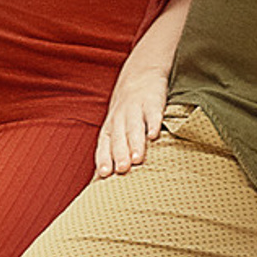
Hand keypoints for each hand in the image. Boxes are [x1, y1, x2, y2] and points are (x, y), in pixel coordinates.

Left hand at [95, 58, 170, 177]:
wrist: (141, 73)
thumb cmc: (126, 111)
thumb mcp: (116, 128)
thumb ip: (112, 152)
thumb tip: (101, 184)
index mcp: (110, 128)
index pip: (104, 145)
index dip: (104, 158)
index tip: (105, 174)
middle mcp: (120, 119)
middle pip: (118, 138)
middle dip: (119, 154)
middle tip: (122, 171)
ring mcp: (136, 108)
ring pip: (133, 127)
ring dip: (134, 143)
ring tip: (137, 160)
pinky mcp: (153, 100)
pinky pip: (152, 113)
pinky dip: (153, 123)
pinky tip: (155, 136)